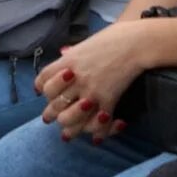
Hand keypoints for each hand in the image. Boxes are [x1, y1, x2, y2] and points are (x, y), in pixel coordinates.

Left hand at [33, 24, 142, 142]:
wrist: (136, 43)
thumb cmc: (113, 37)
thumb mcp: (86, 43)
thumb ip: (73, 52)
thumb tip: (63, 53)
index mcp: (67, 62)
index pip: (43, 81)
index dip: (41, 89)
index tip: (42, 94)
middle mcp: (74, 79)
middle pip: (53, 104)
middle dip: (50, 114)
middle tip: (50, 119)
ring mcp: (90, 91)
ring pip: (68, 119)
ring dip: (69, 127)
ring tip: (68, 132)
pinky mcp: (107, 101)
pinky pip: (97, 125)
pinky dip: (98, 134)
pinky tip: (96, 138)